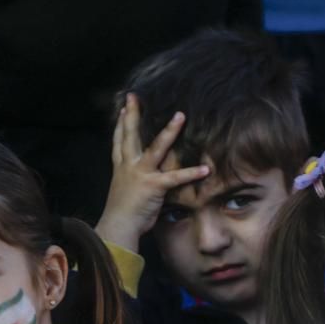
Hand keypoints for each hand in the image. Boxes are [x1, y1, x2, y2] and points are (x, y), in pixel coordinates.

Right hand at [94, 93, 209, 251]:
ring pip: (156, 147)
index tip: (123, 108)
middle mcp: (129, 166)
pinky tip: (206, 169)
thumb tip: (143, 177)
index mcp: (121, 167)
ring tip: (180, 116)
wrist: (118, 226)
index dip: (120, 123)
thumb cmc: (124, 212)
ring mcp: (141, 174)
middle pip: (130, 135)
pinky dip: (192, 174)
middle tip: (135, 97)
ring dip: (169, 131)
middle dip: (133, 115)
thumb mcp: (126, 190)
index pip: (119, 140)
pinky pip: (175, 178)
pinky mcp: (153, 186)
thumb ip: (135, 179)